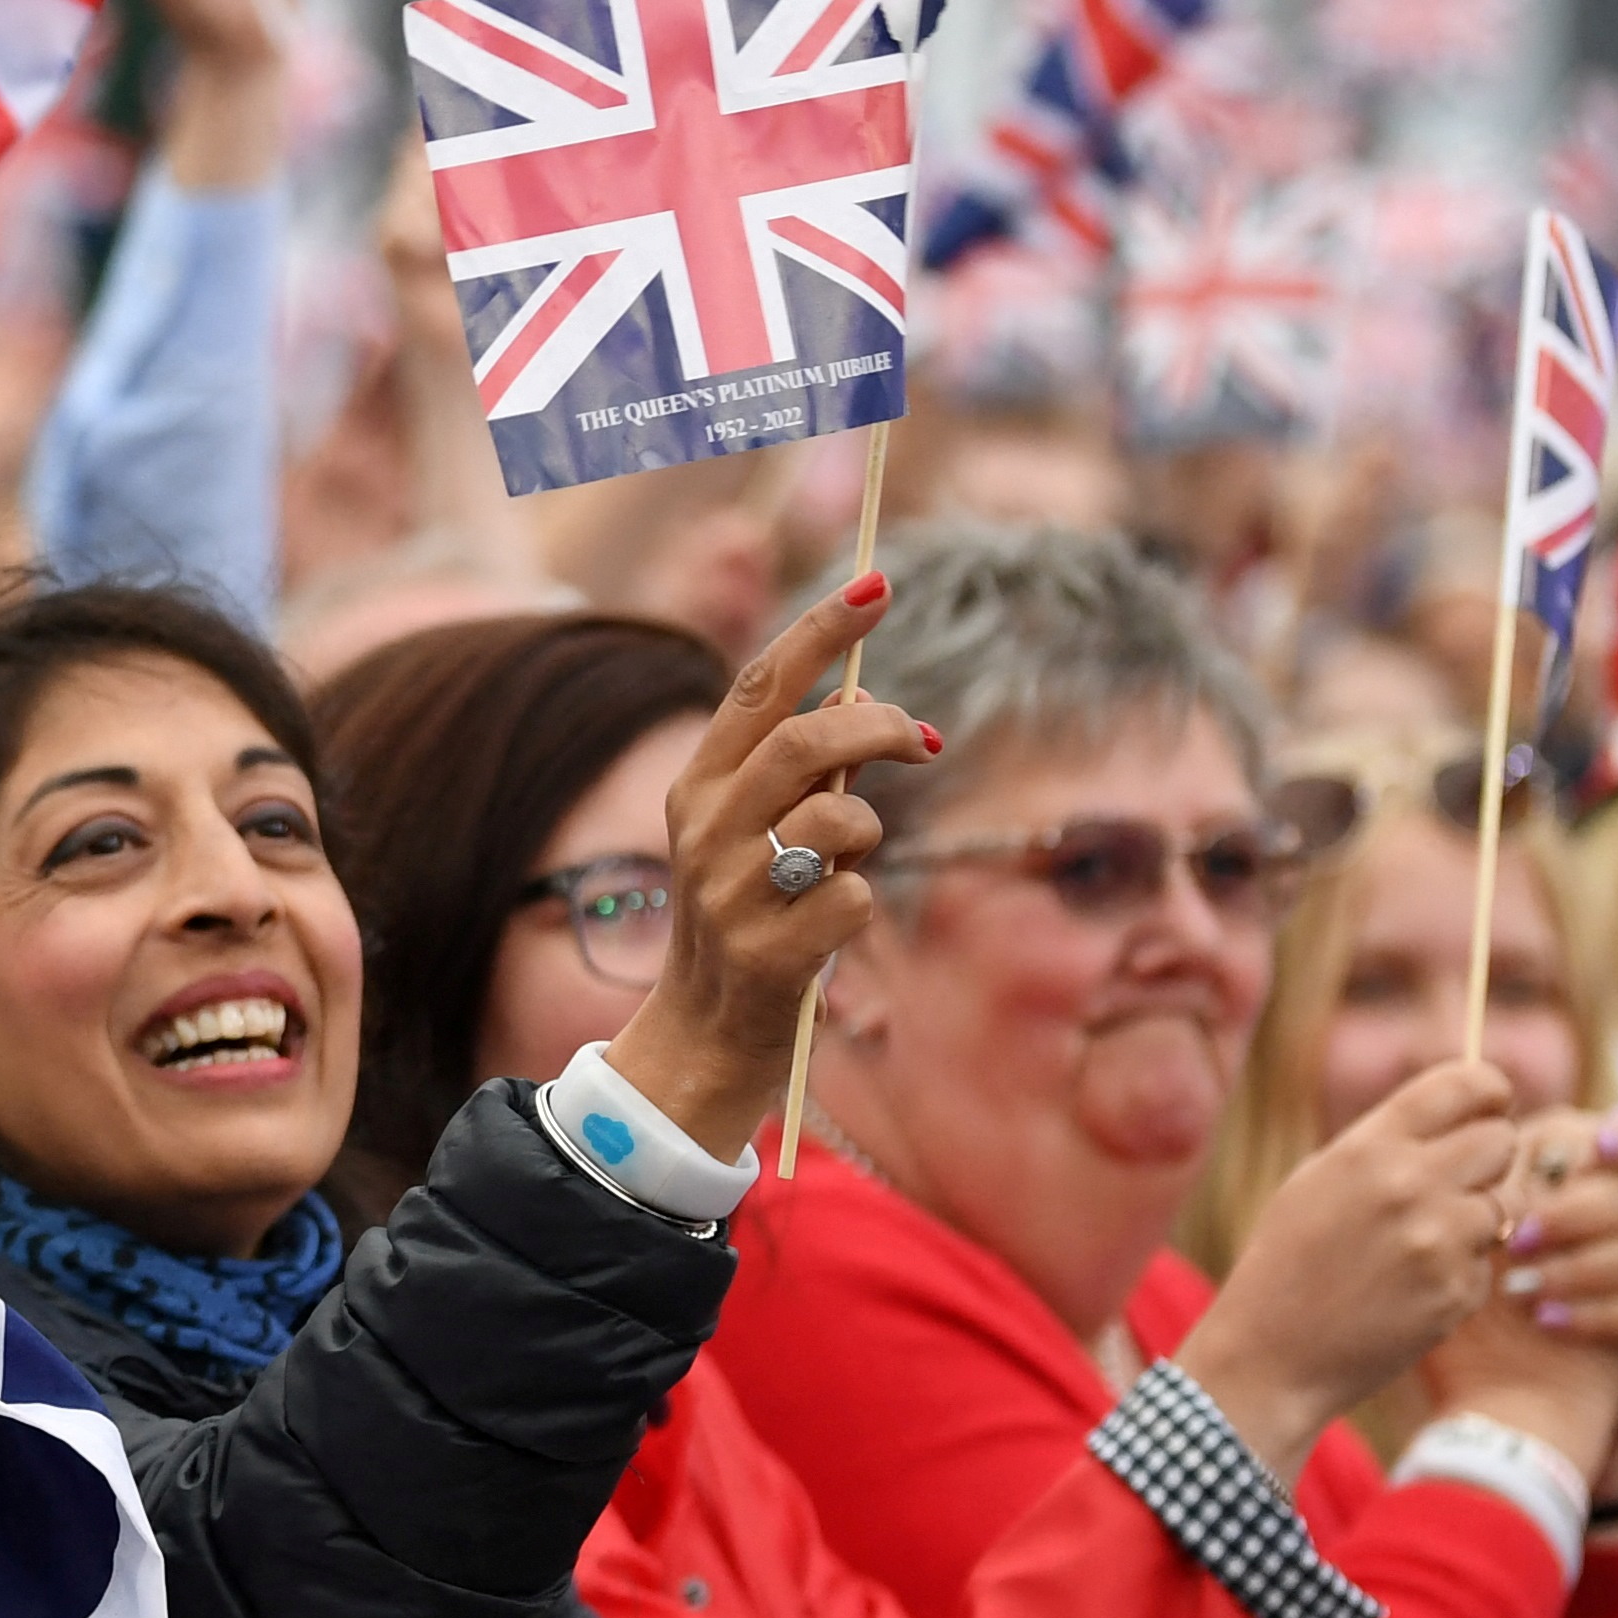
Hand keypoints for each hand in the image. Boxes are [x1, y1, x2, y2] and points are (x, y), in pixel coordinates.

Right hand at [592, 570, 931, 1154]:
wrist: (705, 1035)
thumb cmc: (749, 918)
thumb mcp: (755, 834)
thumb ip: (799, 772)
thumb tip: (861, 699)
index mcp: (696, 788)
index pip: (757, 687)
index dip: (820, 630)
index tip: (879, 582)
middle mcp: (703, 831)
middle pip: (802, 742)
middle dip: (876, 728)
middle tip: (921, 739)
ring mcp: (730, 894)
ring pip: (838, 821)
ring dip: (867, 837)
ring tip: (845, 868)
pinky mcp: (766, 954)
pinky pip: (853, 898)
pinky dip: (858, 908)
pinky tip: (826, 932)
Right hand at [1182, 1061, 1522, 1472]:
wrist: (1272, 1355)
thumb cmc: (1290, 1260)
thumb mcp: (1320, 1178)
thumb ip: (1389, 1141)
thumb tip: (1465, 1110)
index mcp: (1370, 1146)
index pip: (1467, 1084)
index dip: (1490, 1090)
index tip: (1491, 1105)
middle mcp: (1411, 1185)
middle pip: (1503, 1140)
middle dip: (1490, 1157)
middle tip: (1460, 1180)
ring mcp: (1439, 1242)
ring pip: (1506, 1204)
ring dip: (1478, 1218)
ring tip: (1422, 1241)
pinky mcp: (1457, 1291)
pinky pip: (1490, 1262)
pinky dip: (1462, 1270)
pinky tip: (1413, 1286)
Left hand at [1411, 1115, 1617, 1477]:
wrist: (1496, 1400)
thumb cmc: (1471, 1305)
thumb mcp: (1470, 1244)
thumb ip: (1489, 1186)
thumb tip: (1481, 1130)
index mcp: (1601, 1187)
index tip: (1598, 1145)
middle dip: (1582, 1212)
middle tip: (1519, 1238)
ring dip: (1585, 1264)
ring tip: (1519, 1290)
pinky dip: (1603, 1312)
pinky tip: (1549, 1321)